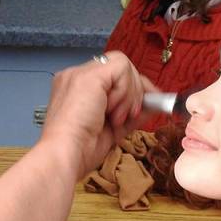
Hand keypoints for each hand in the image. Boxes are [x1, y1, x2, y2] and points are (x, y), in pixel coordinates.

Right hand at [38, 52, 147, 177]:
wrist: (67, 155)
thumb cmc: (81, 149)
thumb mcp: (114, 128)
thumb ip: (132, 112)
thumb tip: (154, 103)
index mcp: (77, 88)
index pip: (112, 77)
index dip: (130, 90)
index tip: (139, 109)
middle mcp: (75, 76)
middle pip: (119, 68)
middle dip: (134, 90)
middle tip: (128, 115)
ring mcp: (80, 73)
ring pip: (123, 65)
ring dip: (130, 94)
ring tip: (116, 117)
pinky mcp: (90, 75)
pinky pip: (123, 69)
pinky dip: (125, 91)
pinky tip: (113, 110)